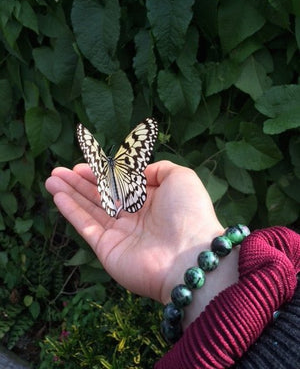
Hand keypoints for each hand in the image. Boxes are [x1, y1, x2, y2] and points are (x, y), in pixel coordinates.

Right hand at [45, 161, 224, 310]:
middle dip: (79, 183)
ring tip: (51, 180)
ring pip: (90, 209)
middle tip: (58, 171)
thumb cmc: (189, 213)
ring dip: (70, 194)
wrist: (190, 256)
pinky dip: (71, 212)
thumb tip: (139, 171)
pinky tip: (58, 197)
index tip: (82, 165)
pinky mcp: (107, 249)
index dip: (100, 174)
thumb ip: (159, 169)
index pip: (120, 184)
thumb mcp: (181, 178)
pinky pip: (86, 226)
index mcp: (151, 200)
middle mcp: (134, 217)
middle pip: (101, 196)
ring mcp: (120, 234)